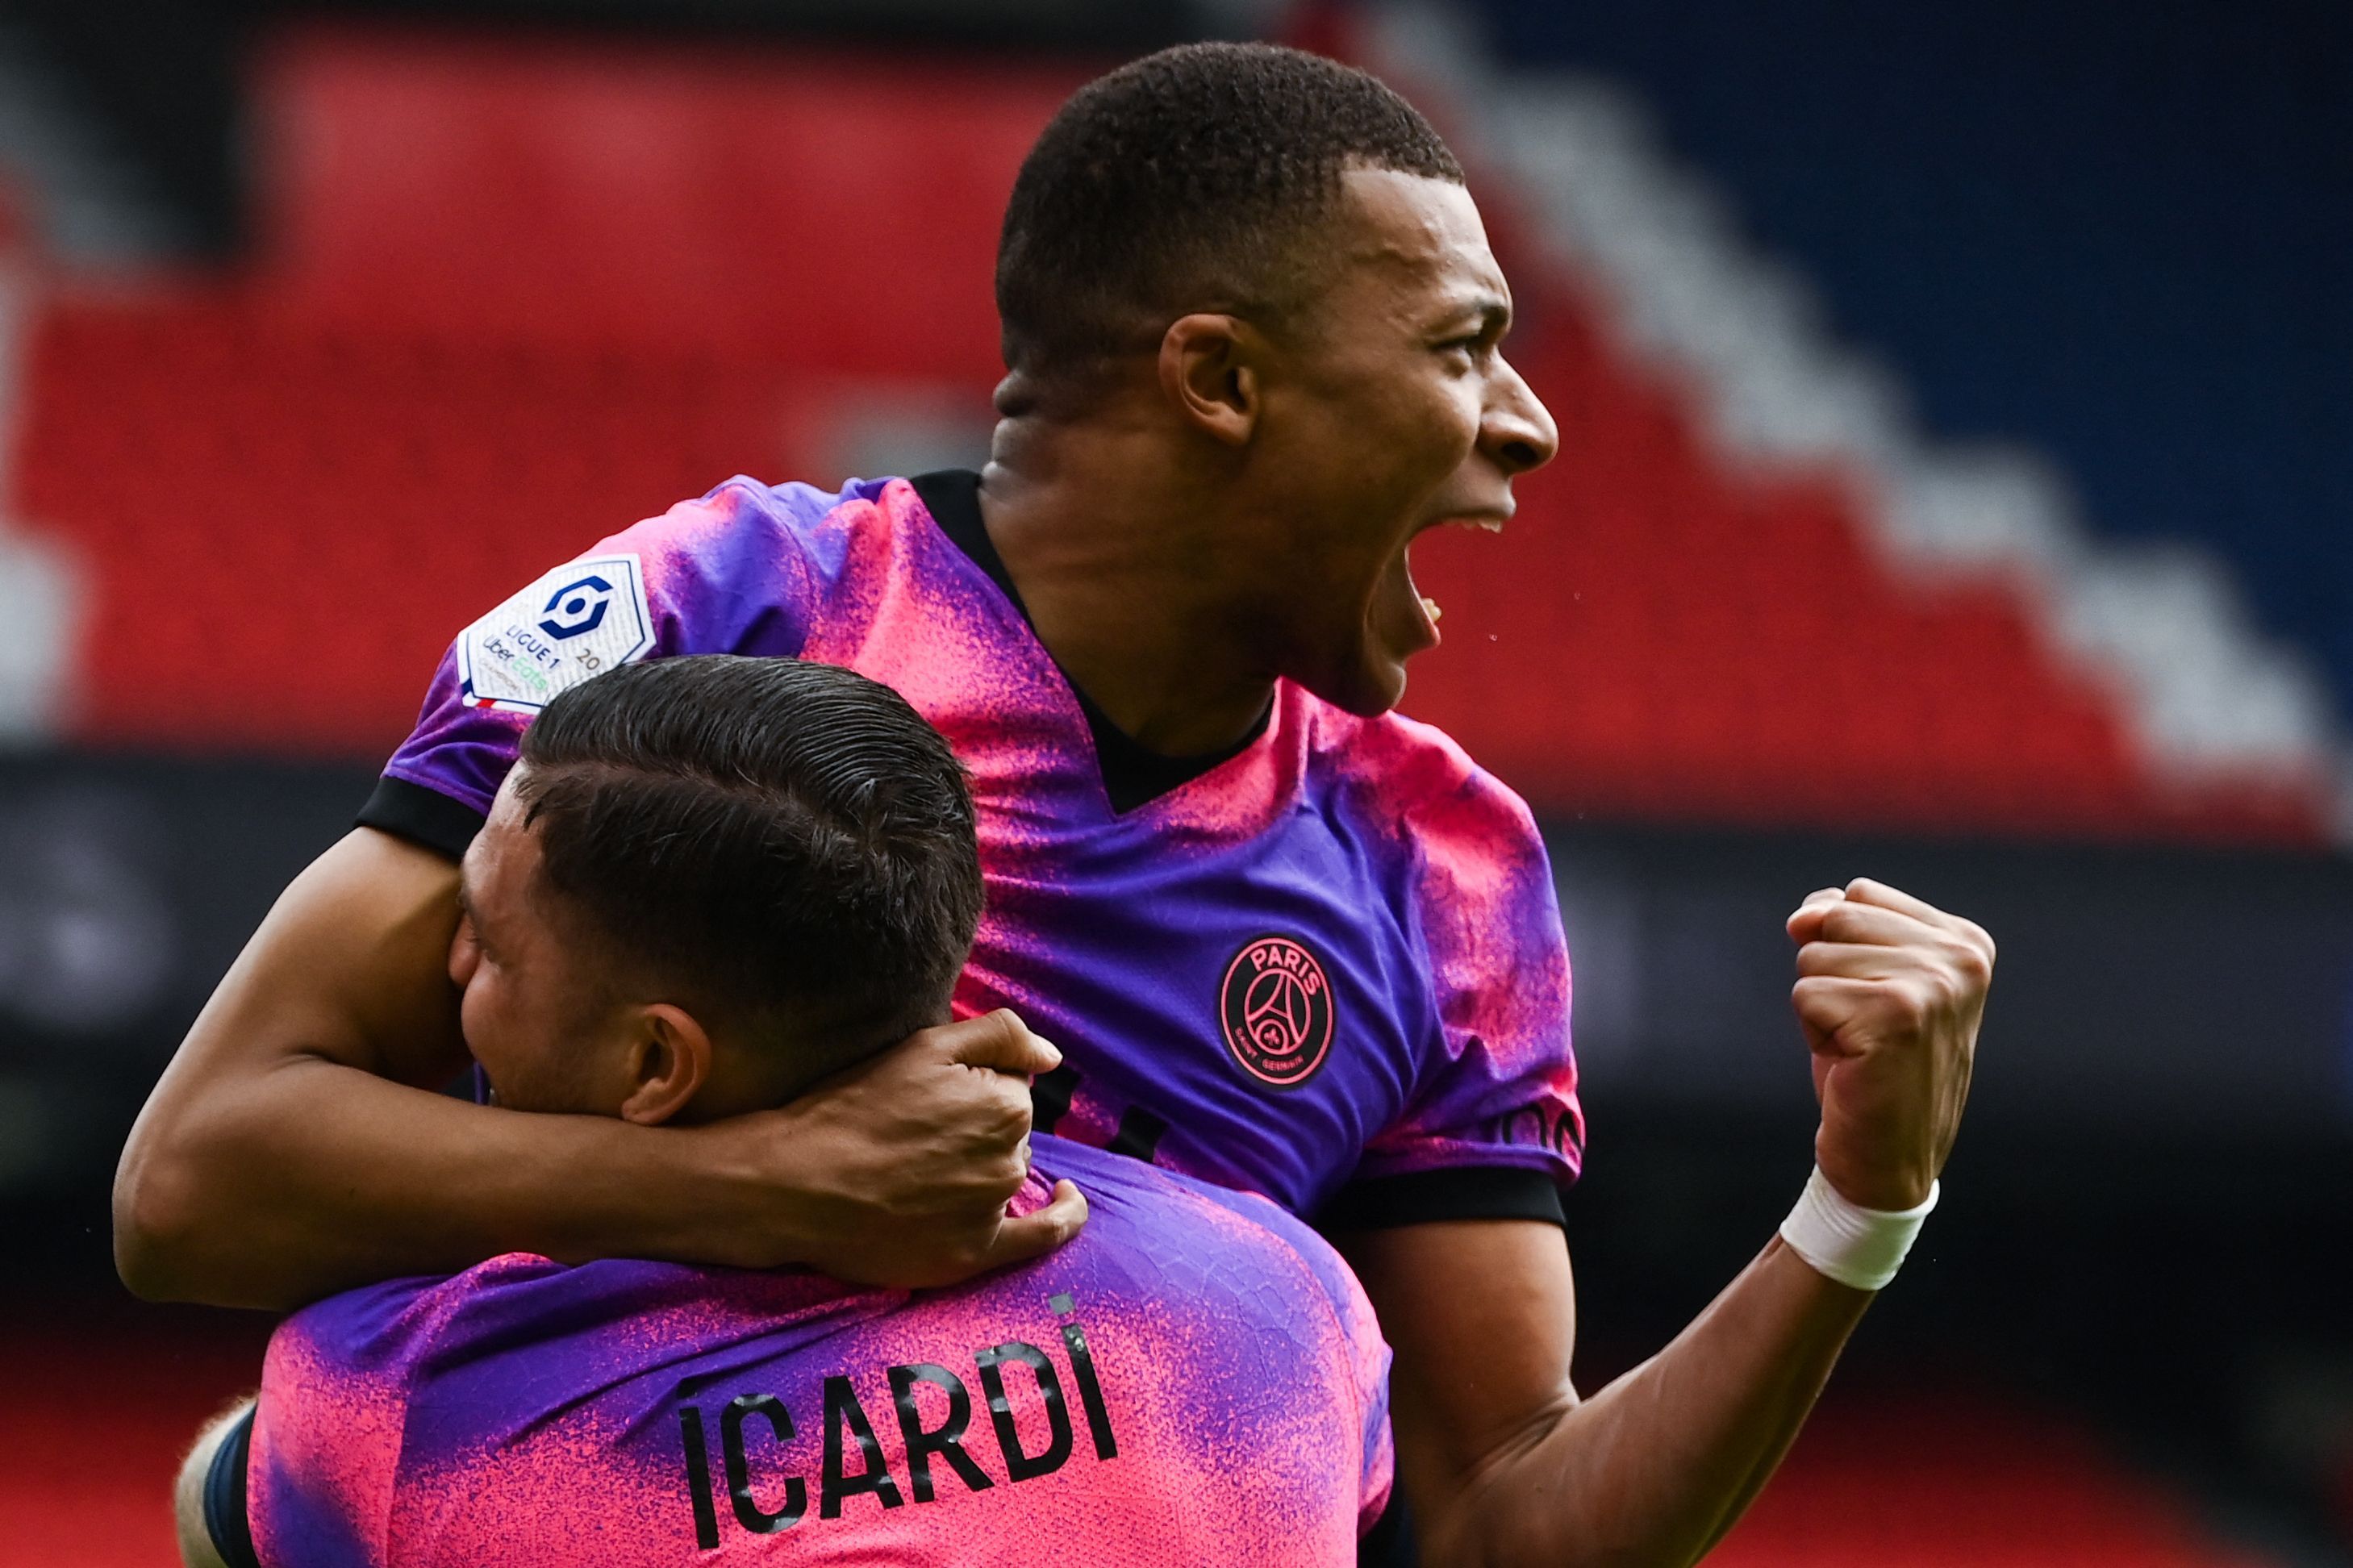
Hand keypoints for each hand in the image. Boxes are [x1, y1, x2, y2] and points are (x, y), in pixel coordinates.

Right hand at [700, 1009, 1087, 1286]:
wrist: (795, 1182)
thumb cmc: (853, 1108)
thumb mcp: (925, 1046)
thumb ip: (1002, 1036)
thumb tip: (1053, 1057)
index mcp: (1006, 1105)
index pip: (1009, 1089)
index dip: (970, 1088)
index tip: (928, 1098)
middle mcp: (1010, 1159)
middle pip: (1010, 1134)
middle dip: (977, 1128)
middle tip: (916, 1134)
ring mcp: (993, 1211)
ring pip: (1007, 1174)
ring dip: (983, 1165)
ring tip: (924, 1166)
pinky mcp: (972, 1255)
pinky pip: (1042, 1237)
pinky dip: (1065, 1217)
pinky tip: (1069, 1199)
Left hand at [1787, 879, 1991, 1210]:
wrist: (1887, 1161)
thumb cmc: (1872, 1065)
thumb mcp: (1867, 979)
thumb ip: (1841, 924)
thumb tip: (1803, 916)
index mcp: (1967, 942)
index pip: (1859, 894)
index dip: (1843, 949)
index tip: (1878, 1002)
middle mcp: (1962, 959)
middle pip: (1835, 918)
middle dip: (1828, 975)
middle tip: (1864, 1028)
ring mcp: (1934, 986)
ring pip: (1814, 955)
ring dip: (1820, 1007)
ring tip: (1860, 1047)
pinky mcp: (1897, 1017)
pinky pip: (1805, 994)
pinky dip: (1813, 1033)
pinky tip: (1853, 1064)